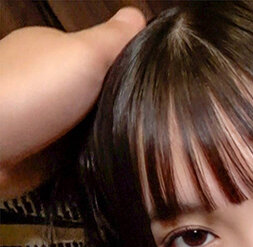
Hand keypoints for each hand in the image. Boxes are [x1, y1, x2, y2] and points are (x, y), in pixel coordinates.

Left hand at [0, 7, 145, 199]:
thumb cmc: (31, 93)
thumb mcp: (83, 53)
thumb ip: (114, 37)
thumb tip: (138, 14)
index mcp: (51, 50)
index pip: (104, 54)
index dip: (133, 67)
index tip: (159, 83)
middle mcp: (47, 82)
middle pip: (103, 93)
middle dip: (125, 106)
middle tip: (152, 119)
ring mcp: (45, 120)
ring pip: (96, 126)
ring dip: (115, 137)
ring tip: (140, 144)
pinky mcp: (43, 156)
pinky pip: (84, 157)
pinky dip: (98, 160)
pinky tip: (115, 163)